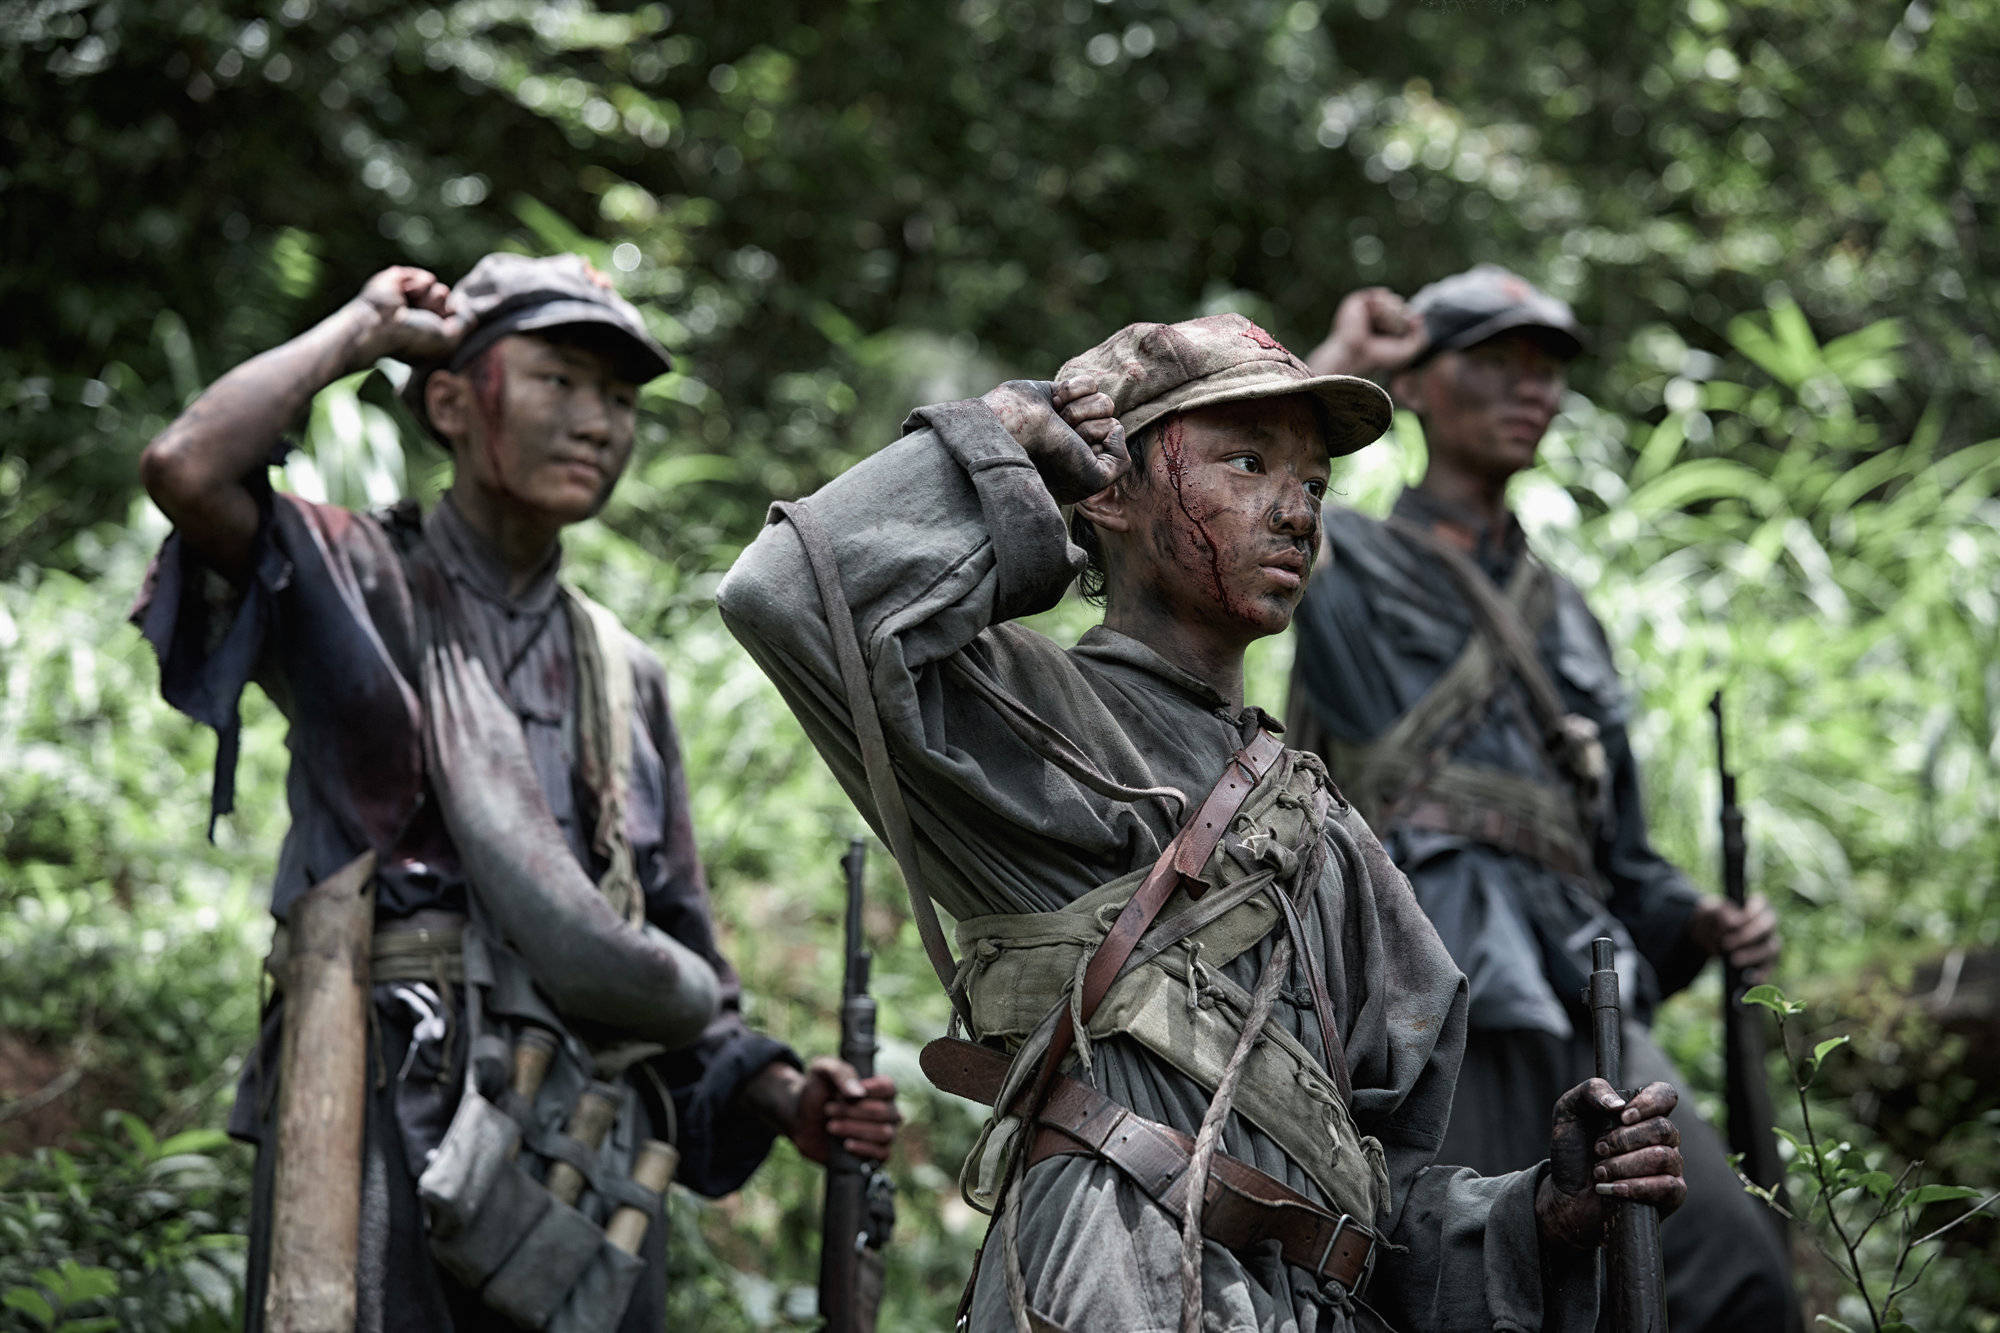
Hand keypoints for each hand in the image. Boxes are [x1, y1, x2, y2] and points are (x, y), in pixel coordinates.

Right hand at [347, 265, 470, 366]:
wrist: (380, 326)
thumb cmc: (412, 339)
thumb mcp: (448, 340)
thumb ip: (465, 323)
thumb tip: (467, 307)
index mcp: (425, 334)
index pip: (453, 321)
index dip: (448, 325)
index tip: (431, 335)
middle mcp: (417, 316)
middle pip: (449, 306)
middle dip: (439, 310)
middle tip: (420, 319)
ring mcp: (407, 298)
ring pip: (439, 289)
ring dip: (429, 300)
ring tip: (409, 308)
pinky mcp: (398, 280)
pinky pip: (427, 278)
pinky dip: (419, 287)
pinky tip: (403, 296)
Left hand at [787, 1056, 900, 1165]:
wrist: (801, 1120)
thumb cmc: (816, 1091)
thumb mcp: (822, 1071)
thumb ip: (840, 1072)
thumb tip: (858, 1093)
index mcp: (879, 1088)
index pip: (889, 1088)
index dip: (871, 1090)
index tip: (846, 1094)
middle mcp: (886, 1110)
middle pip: (884, 1112)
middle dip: (853, 1111)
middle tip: (829, 1109)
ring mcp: (882, 1133)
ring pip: (884, 1133)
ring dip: (855, 1129)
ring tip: (831, 1126)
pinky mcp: (873, 1153)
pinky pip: (883, 1154)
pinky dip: (865, 1149)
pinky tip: (846, 1144)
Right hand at [980, 376, 1128, 504]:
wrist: (1010, 430)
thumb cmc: (1050, 459)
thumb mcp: (1092, 480)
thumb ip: (1119, 463)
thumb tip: (1117, 426)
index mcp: (1084, 468)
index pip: (1116, 449)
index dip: (1097, 449)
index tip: (1072, 456)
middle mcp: (1078, 444)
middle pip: (1111, 422)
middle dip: (1088, 427)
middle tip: (1061, 436)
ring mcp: (1070, 418)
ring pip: (1104, 401)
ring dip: (1080, 409)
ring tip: (1056, 420)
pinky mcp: (1060, 394)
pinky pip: (1090, 383)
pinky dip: (1074, 389)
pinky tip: (1054, 402)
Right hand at [1305, 287, 1428, 379]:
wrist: (1357, 357)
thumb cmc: (1378, 358)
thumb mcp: (1407, 351)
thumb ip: (1420, 336)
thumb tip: (1418, 316)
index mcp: (1383, 326)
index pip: (1406, 314)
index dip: (1408, 323)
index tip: (1399, 338)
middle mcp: (1374, 315)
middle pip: (1401, 305)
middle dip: (1401, 319)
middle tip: (1388, 335)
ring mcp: (1365, 307)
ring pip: (1393, 299)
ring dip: (1393, 316)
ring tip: (1380, 328)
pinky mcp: (1356, 301)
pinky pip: (1381, 295)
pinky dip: (1383, 309)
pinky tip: (1373, 320)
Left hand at [1537, 1078, 1684, 1249]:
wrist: (1567, 1196)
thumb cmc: (1573, 1151)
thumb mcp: (1569, 1111)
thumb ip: (1591, 1092)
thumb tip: (1618, 1103)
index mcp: (1642, 1113)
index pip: (1665, 1095)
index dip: (1649, 1103)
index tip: (1622, 1116)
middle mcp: (1661, 1138)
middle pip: (1663, 1128)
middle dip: (1623, 1141)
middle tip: (1598, 1150)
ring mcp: (1670, 1166)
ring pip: (1663, 1157)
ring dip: (1623, 1165)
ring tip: (1599, 1172)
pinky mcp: (1671, 1195)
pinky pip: (1668, 1187)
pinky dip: (1635, 1187)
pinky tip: (1613, 1189)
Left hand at [1688, 895, 1780, 980]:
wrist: (1706, 936)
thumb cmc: (1712, 919)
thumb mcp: (1709, 910)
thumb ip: (1719, 911)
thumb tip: (1733, 922)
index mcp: (1756, 906)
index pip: (1763, 904)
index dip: (1753, 911)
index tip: (1738, 919)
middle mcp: (1767, 925)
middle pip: (1768, 927)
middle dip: (1748, 936)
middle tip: (1727, 944)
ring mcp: (1769, 944)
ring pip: (1771, 949)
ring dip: (1753, 955)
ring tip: (1733, 961)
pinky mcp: (1766, 963)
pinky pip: (1768, 970)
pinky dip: (1760, 976)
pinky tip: (1747, 980)